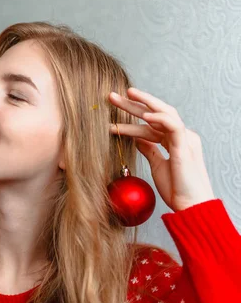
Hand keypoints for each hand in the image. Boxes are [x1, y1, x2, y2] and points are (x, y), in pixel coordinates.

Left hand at [108, 87, 214, 211]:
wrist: (190, 206)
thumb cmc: (176, 188)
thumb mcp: (157, 165)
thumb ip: (150, 150)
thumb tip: (137, 138)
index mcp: (174, 141)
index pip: (150, 124)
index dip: (131, 118)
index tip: (111, 115)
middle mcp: (181, 136)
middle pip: (155, 114)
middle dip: (133, 104)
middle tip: (112, 96)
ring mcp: (185, 139)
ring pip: (164, 114)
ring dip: (144, 104)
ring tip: (125, 96)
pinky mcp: (186, 146)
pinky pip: (174, 126)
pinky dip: (160, 118)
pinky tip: (145, 116)